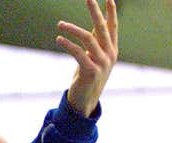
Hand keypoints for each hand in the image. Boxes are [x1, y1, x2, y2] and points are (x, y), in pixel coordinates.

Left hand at [57, 0, 118, 116]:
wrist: (84, 102)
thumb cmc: (86, 79)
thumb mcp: (92, 60)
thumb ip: (94, 45)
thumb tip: (92, 28)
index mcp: (112, 50)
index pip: (112, 27)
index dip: (110, 12)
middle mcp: (110, 54)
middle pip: (102, 28)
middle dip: (95, 11)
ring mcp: (102, 63)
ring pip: (88, 39)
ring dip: (72, 29)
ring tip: (60, 24)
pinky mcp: (91, 71)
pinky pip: (78, 53)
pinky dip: (68, 44)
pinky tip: (58, 39)